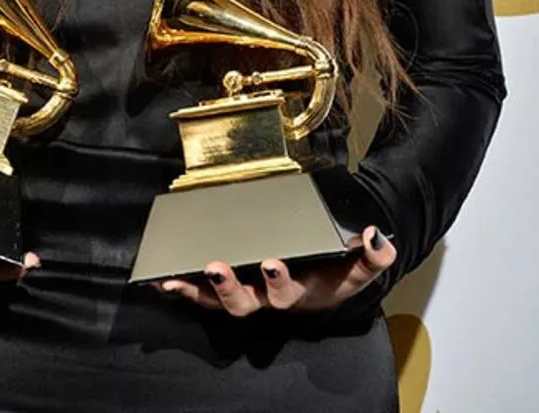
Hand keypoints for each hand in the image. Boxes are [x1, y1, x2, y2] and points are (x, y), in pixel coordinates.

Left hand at [156, 225, 395, 316]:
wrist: (332, 269)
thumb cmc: (342, 266)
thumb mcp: (363, 264)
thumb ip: (376, 254)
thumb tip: (375, 235)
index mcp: (301, 292)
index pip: (288, 293)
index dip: (278, 282)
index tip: (273, 262)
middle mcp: (269, 297)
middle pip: (246, 303)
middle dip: (229, 289)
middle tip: (217, 267)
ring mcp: (248, 292)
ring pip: (218, 301)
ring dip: (196, 291)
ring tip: (174, 279)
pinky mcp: (231, 285)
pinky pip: (203, 291)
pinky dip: (183, 287)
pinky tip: (162, 279)